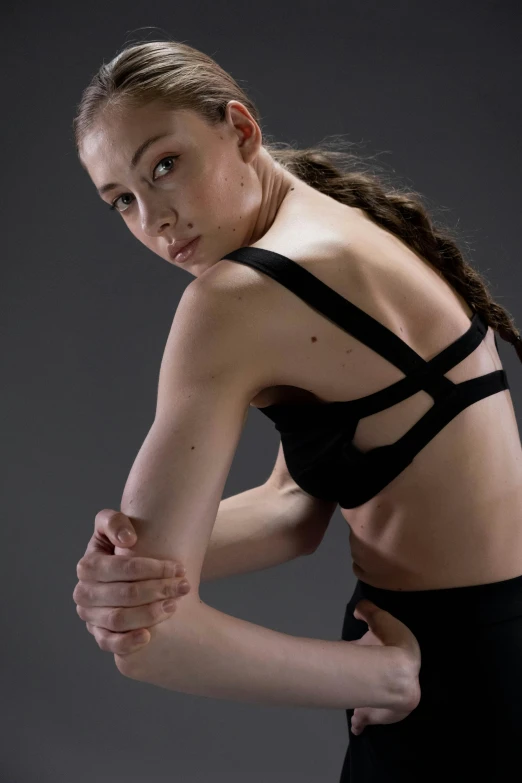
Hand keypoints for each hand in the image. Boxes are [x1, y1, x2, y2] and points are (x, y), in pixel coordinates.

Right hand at [74, 509, 190, 655]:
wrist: (128, 571)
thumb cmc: (125, 545)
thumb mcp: (116, 525)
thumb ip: (114, 522)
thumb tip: (126, 540)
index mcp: (87, 566)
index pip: (122, 568)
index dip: (152, 568)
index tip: (179, 568)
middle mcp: (84, 593)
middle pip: (124, 594)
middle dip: (158, 590)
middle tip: (183, 587)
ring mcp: (90, 616)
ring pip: (118, 620)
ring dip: (149, 614)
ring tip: (174, 605)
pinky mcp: (99, 634)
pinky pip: (109, 643)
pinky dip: (127, 642)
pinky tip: (149, 636)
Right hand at [349, 599, 420, 735]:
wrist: (396, 673)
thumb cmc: (390, 642)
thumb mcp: (377, 617)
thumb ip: (367, 610)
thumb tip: (358, 609)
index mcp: (404, 656)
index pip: (393, 657)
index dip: (381, 658)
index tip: (370, 658)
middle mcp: (401, 680)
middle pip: (386, 683)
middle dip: (376, 687)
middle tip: (362, 687)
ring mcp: (391, 700)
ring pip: (378, 703)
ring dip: (367, 706)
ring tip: (356, 710)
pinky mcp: (383, 714)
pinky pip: (370, 718)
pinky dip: (362, 722)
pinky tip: (356, 725)